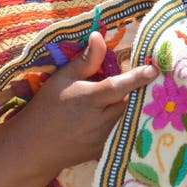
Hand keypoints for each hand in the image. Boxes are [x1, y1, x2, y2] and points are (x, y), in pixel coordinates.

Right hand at [15, 30, 157, 173]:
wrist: (33, 146)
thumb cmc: (46, 107)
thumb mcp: (62, 79)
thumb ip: (86, 60)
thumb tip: (98, 36)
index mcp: (89, 99)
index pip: (119, 86)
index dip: (137, 77)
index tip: (154, 70)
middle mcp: (99, 120)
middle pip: (126, 102)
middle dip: (127, 93)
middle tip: (118, 86)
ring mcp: (103, 138)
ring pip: (125, 118)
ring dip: (122, 108)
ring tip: (108, 104)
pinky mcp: (103, 150)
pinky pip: (119, 133)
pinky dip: (117, 124)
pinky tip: (104, 121)